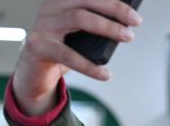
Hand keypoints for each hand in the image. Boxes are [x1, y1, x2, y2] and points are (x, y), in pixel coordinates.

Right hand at [12, 0, 141, 115]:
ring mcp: (43, 25)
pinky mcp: (38, 46)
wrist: (34, 73)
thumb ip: (96, 25)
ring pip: (78, 18)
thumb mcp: (80, 34)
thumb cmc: (62, 50)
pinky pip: (68, 55)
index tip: (131, 8)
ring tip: (127, 37)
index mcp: (62, 2)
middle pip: (85, 1)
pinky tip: (105, 74)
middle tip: (135, 21)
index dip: (110, 0)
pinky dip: (90, 66)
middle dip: (114, 8)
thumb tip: (126, 23)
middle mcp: (50, 8)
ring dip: (107, 27)